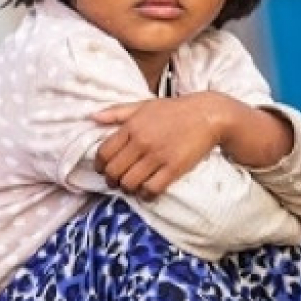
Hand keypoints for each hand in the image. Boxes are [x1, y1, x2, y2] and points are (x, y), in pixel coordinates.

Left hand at [92, 94, 228, 198]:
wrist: (207, 115)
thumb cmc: (174, 110)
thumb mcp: (143, 105)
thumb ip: (117, 112)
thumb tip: (93, 117)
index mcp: (131, 126)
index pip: (104, 152)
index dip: (100, 165)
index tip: (103, 170)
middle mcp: (141, 142)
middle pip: (114, 171)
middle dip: (111, 180)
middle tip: (116, 181)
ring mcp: (157, 156)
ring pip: (129, 183)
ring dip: (127, 189)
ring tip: (131, 187)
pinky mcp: (173, 168)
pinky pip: (151, 189)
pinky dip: (145, 195)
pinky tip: (147, 192)